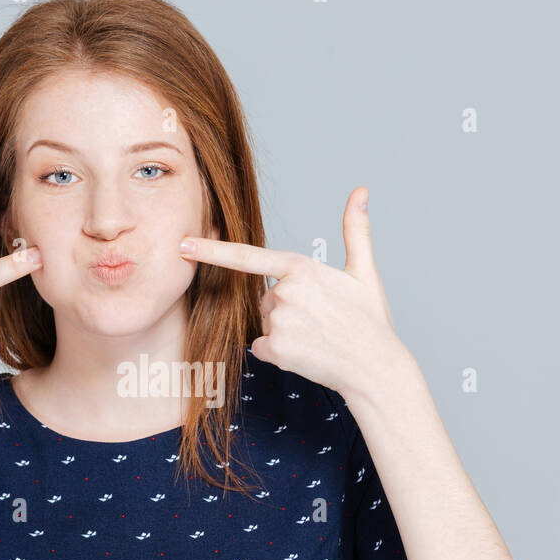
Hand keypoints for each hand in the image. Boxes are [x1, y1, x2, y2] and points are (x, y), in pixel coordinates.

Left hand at [178, 187, 401, 399]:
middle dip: (284, 308)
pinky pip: (261, 347)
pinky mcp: (276, 349)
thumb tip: (361, 192)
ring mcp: (279, 322)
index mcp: (302, 269)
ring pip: (264, 323)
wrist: (375, 367)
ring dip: (283, 331)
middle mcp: (286, 292)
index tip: (184, 245)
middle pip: (264, 298)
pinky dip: (278, 352)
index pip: (248, 257)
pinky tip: (305, 352)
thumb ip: (355, 230)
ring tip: (316, 336)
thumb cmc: (370, 321)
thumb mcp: (364, 272)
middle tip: (318, 319)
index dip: (212, 250)